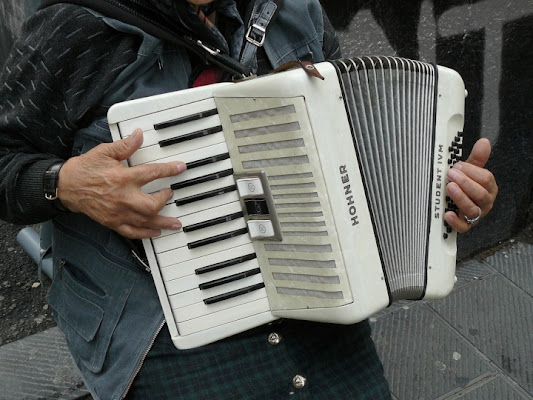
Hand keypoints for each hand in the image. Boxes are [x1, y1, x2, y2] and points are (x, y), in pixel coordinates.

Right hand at [57, 129, 185, 238]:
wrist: (66, 186)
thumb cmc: (85, 168)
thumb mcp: (105, 152)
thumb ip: (125, 145)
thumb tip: (139, 134)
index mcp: (123, 178)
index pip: (152, 173)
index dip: (169, 170)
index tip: (180, 168)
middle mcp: (123, 198)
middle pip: (151, 205)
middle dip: (165, 200)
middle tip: (170, 193)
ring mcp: (118, 212)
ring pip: (145, 221)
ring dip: (162, 222)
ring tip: (175, 224)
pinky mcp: (112, 222)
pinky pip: (132, 232)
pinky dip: (145, 233)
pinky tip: (156, 232)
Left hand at [444, 138, 497, 232]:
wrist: (456, 204)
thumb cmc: (465, 185)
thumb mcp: (469, 171)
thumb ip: (477, 158)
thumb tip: (484, 142)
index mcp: (489, 188)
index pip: (486, 179)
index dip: (472, 172)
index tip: (458, 165)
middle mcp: (485, 203)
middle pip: (480, 195)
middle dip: (465, 183)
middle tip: (451, 174)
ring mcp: (475, 215)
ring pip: (472, 210)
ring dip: (460, 198)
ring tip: (449, 187)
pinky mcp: (465, 225)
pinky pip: (463, 227)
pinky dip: (456, 221)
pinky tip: (447, 214)